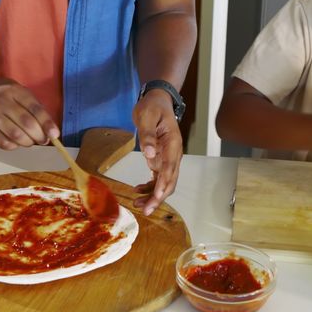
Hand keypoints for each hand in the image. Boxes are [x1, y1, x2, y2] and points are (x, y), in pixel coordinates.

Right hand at [0, 77, 58, 149]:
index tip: (55, 134)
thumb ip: (30, 105)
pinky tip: (16, 143)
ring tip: (30, 142)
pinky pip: (2, 143)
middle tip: (43, 140)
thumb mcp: (15, 90)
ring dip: (28, 142)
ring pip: (16, 135)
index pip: (35, 108)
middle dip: (39, 136)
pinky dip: (13, 146)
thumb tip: (47, 127)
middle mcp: (4, 102)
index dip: (47, 123)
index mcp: (15, 91)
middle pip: (27, 123)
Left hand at [131, 89, 182, 215]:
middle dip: (159, 197)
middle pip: (170, 181)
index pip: (170, 168)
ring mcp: (168, 158)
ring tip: (137, 204)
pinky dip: (150, 187)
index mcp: (172, 143)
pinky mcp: (161, 159)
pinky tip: (137, 191)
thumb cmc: (152, 106)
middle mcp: (174, 154)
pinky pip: (158, 178)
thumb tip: (149, 154)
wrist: (158, 100)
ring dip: (153, 195)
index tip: (157, 198)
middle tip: (146, 210)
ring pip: (165, 182)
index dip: (164, 184)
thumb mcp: (146, 116)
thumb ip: (148, 135)